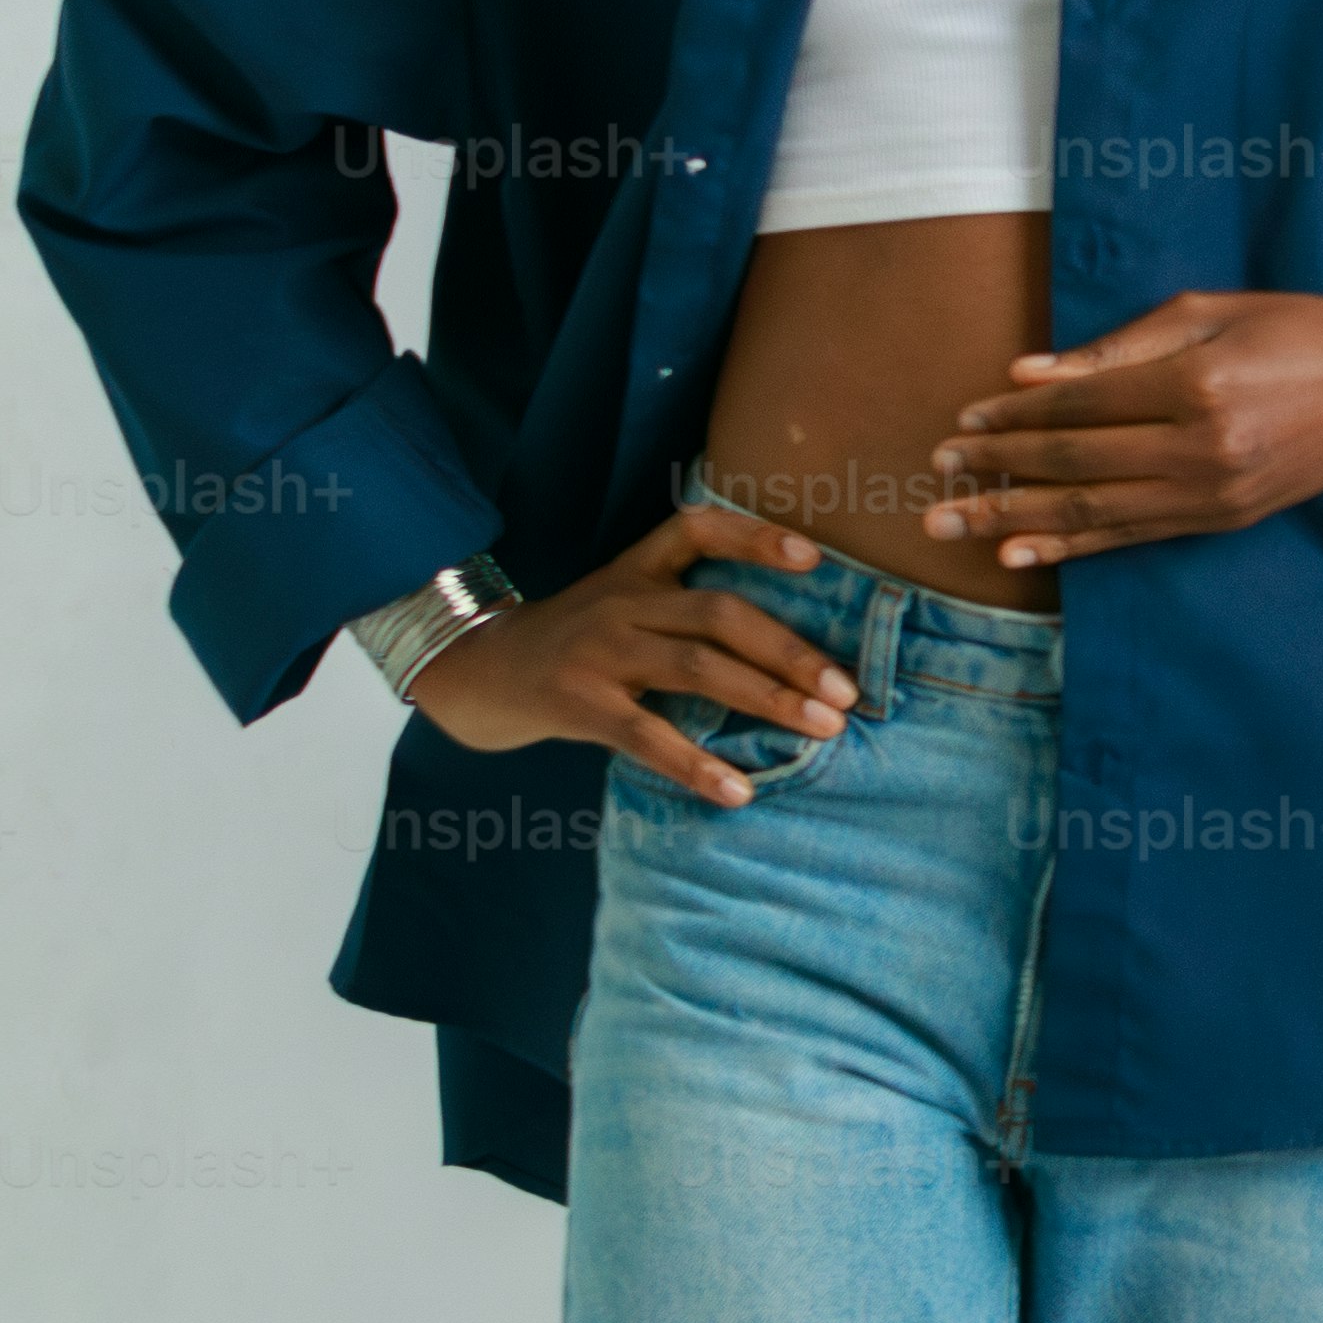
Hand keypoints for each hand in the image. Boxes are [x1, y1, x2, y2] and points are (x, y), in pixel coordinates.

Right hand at [395, 504, 857, 807]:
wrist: (475, 674)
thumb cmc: (571, 645)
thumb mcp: (619, 603)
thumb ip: (683, 610)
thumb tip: (789, 654)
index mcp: (637, 570)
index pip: (700, 531)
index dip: (756, 537)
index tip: (815, 558)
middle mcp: (621, 601)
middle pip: (720, 614)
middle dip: (791, 652)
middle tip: (847, 692)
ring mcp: (599, 651)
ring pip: (697, 668)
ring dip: (768, 699)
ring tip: (823, 730)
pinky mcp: (578, 703)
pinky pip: (647, 736)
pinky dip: (697, 765)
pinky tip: (738, 791)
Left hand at [927, 235, 1322, 570]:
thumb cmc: (1296, 327)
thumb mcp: (1206, 313)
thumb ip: (1116, 350)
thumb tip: (1030, 376)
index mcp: (1194, 385)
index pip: (1077, 408)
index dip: (1012, 417)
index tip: (961, 419)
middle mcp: (1201, 448)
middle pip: (1074, 465)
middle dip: (997, 471)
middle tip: (936, 478)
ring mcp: (1215, 493)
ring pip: (1095, 511)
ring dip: (1016, 518)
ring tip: (955, 524)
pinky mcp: (1226, 519)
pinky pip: (1135, 535)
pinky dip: (1075, 545)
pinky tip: (1025, 551)